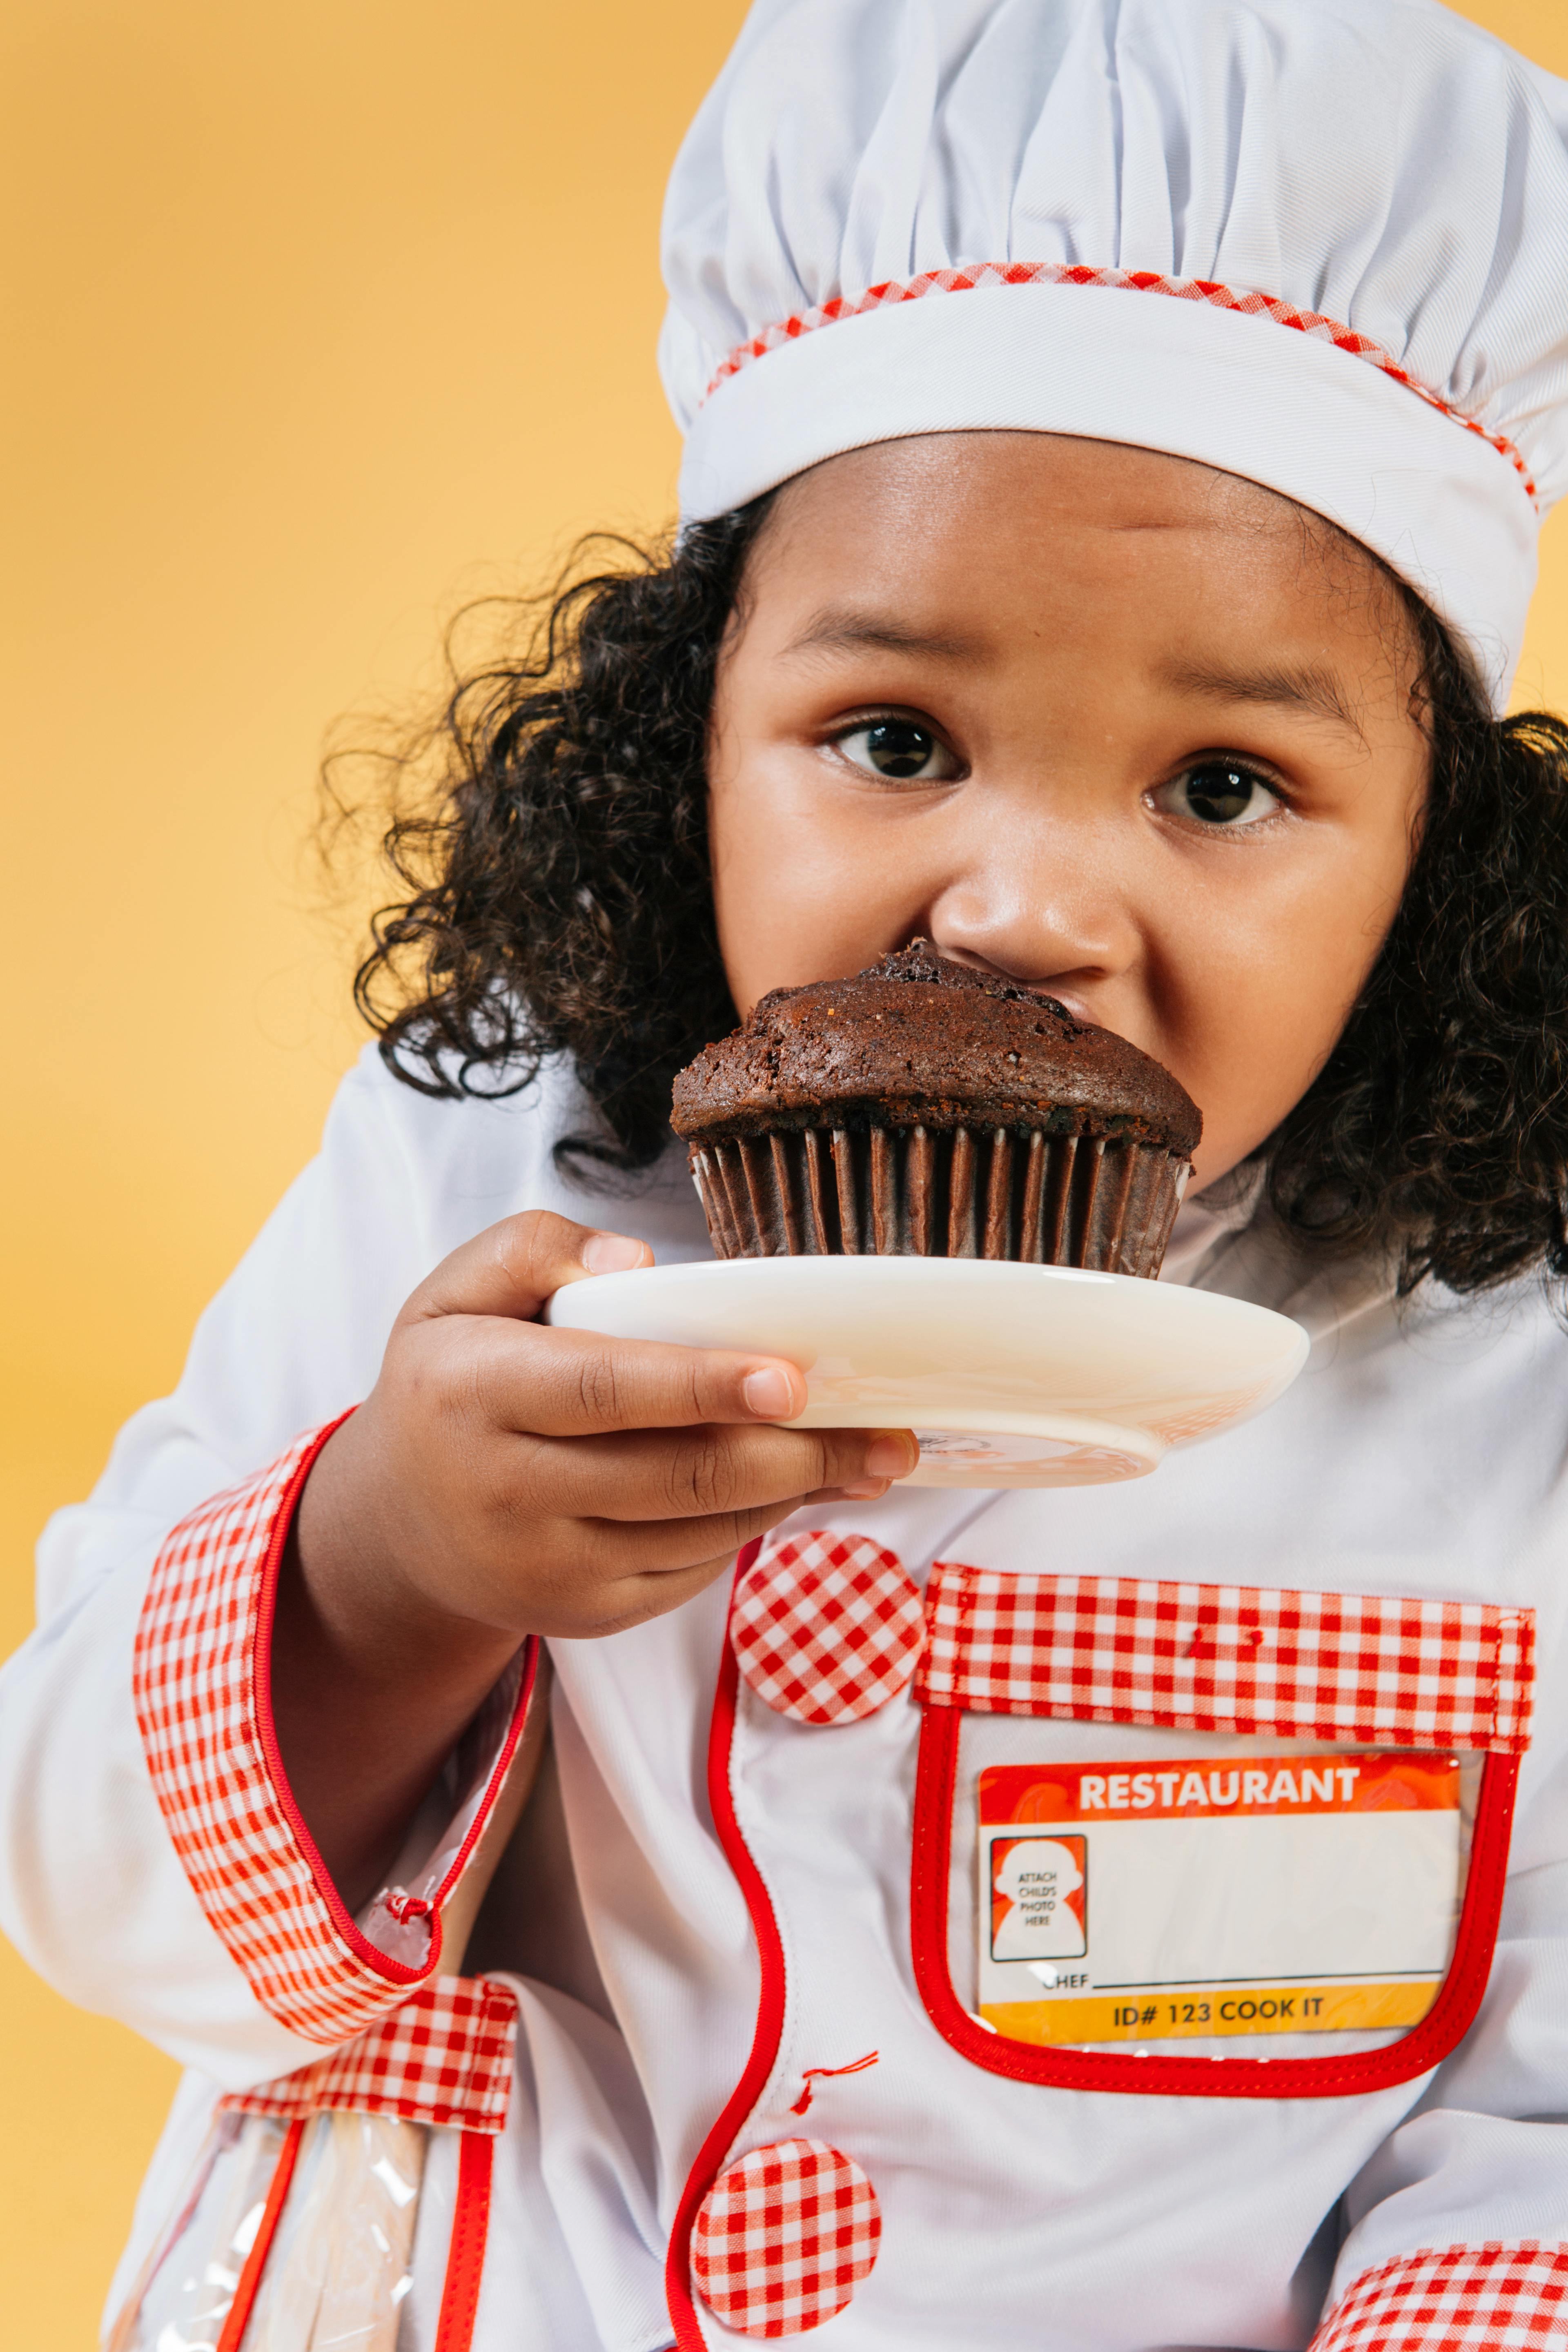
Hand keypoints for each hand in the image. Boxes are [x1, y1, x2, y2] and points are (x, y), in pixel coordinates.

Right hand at [276, 1212, 915, 1900]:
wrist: (393, 1525)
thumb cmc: (447, 1384)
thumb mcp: (454, 1293)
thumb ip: (535, 1248)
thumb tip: (637, 1267)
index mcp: (474, 1392)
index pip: (605, 1391)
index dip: (704, 1387)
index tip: (793, 1380)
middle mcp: (506, 1490)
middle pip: (677, 1476)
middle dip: (797, 1456)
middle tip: (887, 1435)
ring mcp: (547, 1566)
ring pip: (699, 1529)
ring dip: (793, 1495)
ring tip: (867, 1458)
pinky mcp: (584, 1613)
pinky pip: (691, 1570)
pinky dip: (751, 1528)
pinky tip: (793, 1491)